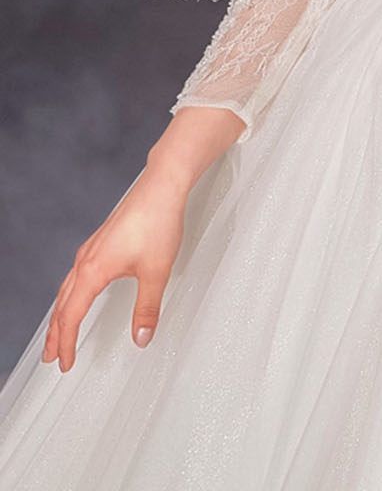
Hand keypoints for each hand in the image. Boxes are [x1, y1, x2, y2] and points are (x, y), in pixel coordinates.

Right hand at [41, 166, 186, 372]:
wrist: (162, 187)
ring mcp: (92, 249)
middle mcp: (86, 259)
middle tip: (50, 357)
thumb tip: (142, 337)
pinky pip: (76, 275)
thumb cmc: (158, 222)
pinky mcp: (101, 241)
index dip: (66, 343)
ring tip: (58, 332)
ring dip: (61, 314)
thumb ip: (147, 308)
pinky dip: (71, 294)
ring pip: (67, 288)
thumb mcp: (157, 272)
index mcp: (93, 271)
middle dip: (55, 333)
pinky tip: (79, 294)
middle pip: (62, 304)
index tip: (65, 363)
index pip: (71, 316)